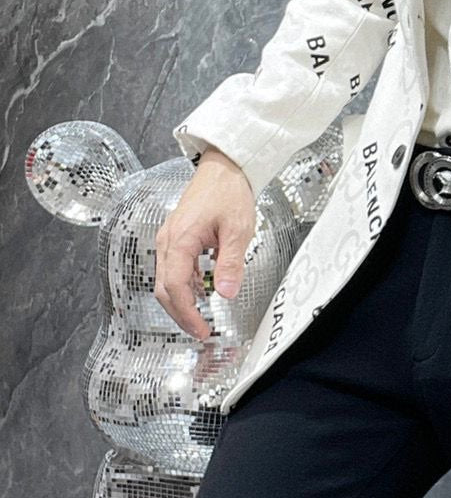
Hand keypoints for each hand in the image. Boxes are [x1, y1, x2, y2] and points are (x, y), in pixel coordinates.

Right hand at [154, 146, 255, 340]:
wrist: (225, 166)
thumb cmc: (229, 191)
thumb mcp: (238, 229)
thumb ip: (231, 263)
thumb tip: (226, 293)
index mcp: (179, 240)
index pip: (174, 287)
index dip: (187, 313)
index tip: (201, 329)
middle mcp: (168, 241)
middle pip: (164, 288)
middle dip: (180, 313)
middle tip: (200, 330)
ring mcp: (169, 239)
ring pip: (166, 280)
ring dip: (181, 301)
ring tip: (201, 317)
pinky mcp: (177, 237)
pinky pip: (174, 268)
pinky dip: (184, 285)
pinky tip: (201, 292)